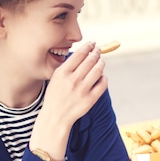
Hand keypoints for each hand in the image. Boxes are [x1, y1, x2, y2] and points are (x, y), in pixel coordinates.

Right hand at [30, 42, 106, 158]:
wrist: (55, 117)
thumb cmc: (56, 95)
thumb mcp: (56, 78)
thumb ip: (68, 66)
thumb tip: (85, 53)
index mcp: (62, 73)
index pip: (79, 54)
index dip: (88, 47)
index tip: (92, 43)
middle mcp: (72, 80)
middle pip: (90, 60)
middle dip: (96, 53)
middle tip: (98, 50)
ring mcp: (82, 90)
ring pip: (98, 70)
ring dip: (102, 63)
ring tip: (101, 61)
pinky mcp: (90, 99)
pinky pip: (103, 84)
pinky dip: (104, 78)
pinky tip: (102, 76)